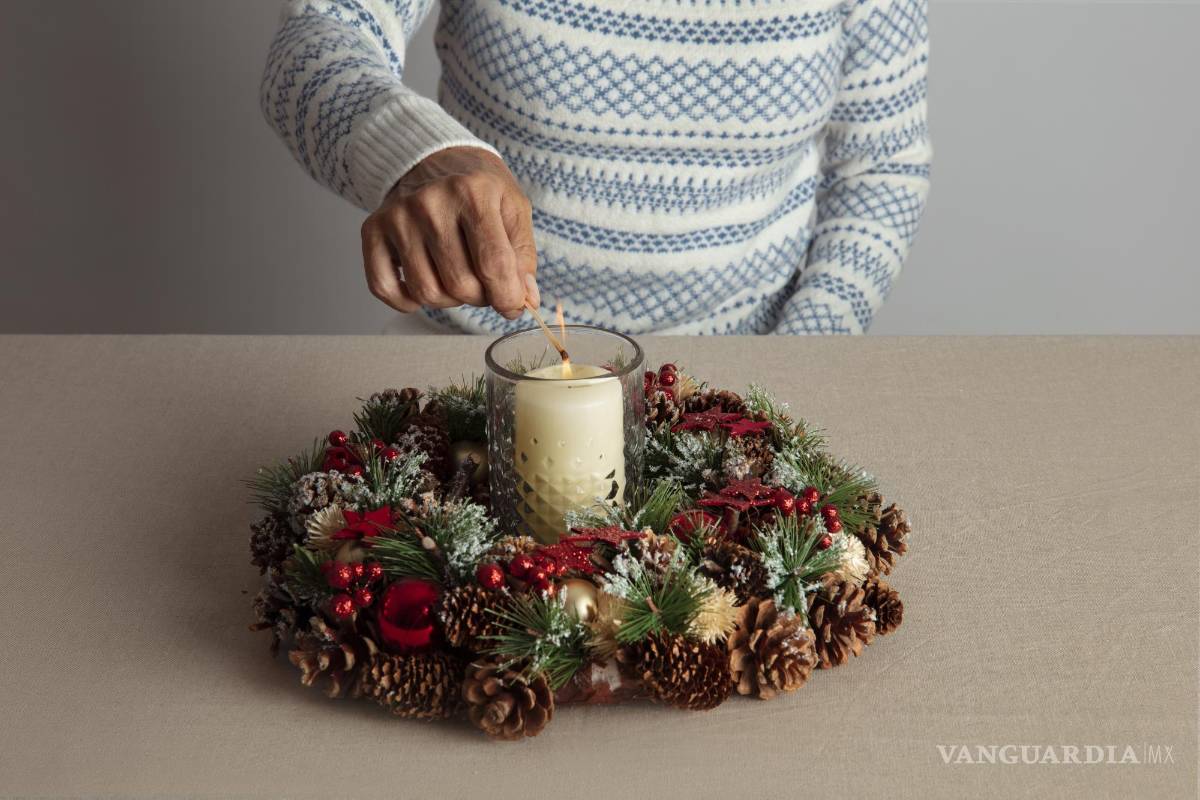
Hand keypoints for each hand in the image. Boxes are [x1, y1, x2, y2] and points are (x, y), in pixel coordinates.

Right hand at [361, 147, 538, 318]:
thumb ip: (523, 257)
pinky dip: (407, 301)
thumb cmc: (480, 190)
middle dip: (479, 296)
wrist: (435, 160)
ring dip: (448, 299)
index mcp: (473, 191)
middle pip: (460, 285)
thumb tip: (524, 300)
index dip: (508, 297)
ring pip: (426, 293)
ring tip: (456, 276)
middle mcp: (430, 202)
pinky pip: (385, 288)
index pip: (494, 265)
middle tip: (483, 282)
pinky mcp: (372, 229)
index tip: (513, 306)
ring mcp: (397, 216)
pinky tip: (425, 282)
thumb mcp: (514, 211)